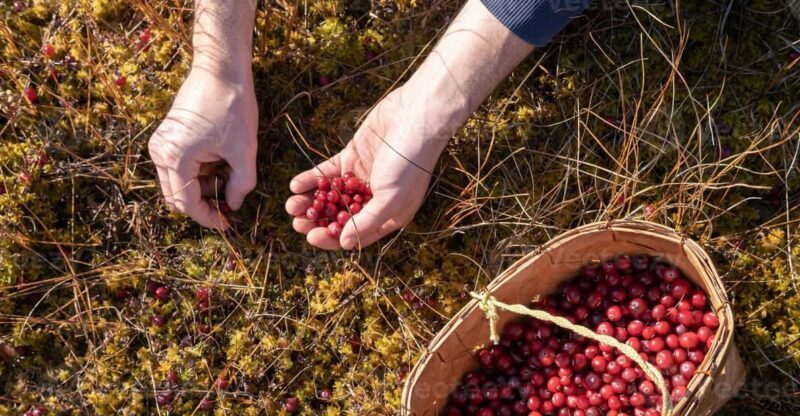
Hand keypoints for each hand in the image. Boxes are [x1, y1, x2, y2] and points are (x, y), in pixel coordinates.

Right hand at [148, 71, 257, 229]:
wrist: (220, 70)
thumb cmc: (232, 106)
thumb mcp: (244, 150)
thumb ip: (240, 184)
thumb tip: (234, 205)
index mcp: (175, 158)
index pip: (187, 203)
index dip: (208, 218)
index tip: (229, 223)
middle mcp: (160, 153)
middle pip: (176, 198)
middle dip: (203, 206)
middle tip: (229, 208)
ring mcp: (160, 144)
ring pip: (176, 184)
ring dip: (200, 190)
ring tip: (228, 183)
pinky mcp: (167, 138)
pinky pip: (178, 168)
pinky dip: (197, 175)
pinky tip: (219, 168)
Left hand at [285, 87, 449, 249]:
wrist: (414, 118)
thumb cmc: (409, 163)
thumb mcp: (390, 199)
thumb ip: (366, 223)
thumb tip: (344, 244)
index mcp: (388, 215)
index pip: (356, 235)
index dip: (333, 239)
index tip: (311, 237)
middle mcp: (373, 200)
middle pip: (339, 217)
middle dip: (317, 221)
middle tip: (297, 223)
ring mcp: (361, 178)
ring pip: (330, 196)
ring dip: (310, 202)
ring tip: (291, 205)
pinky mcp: (351, 158)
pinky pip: (327, 174)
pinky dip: (311, 180)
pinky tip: (296, 185)